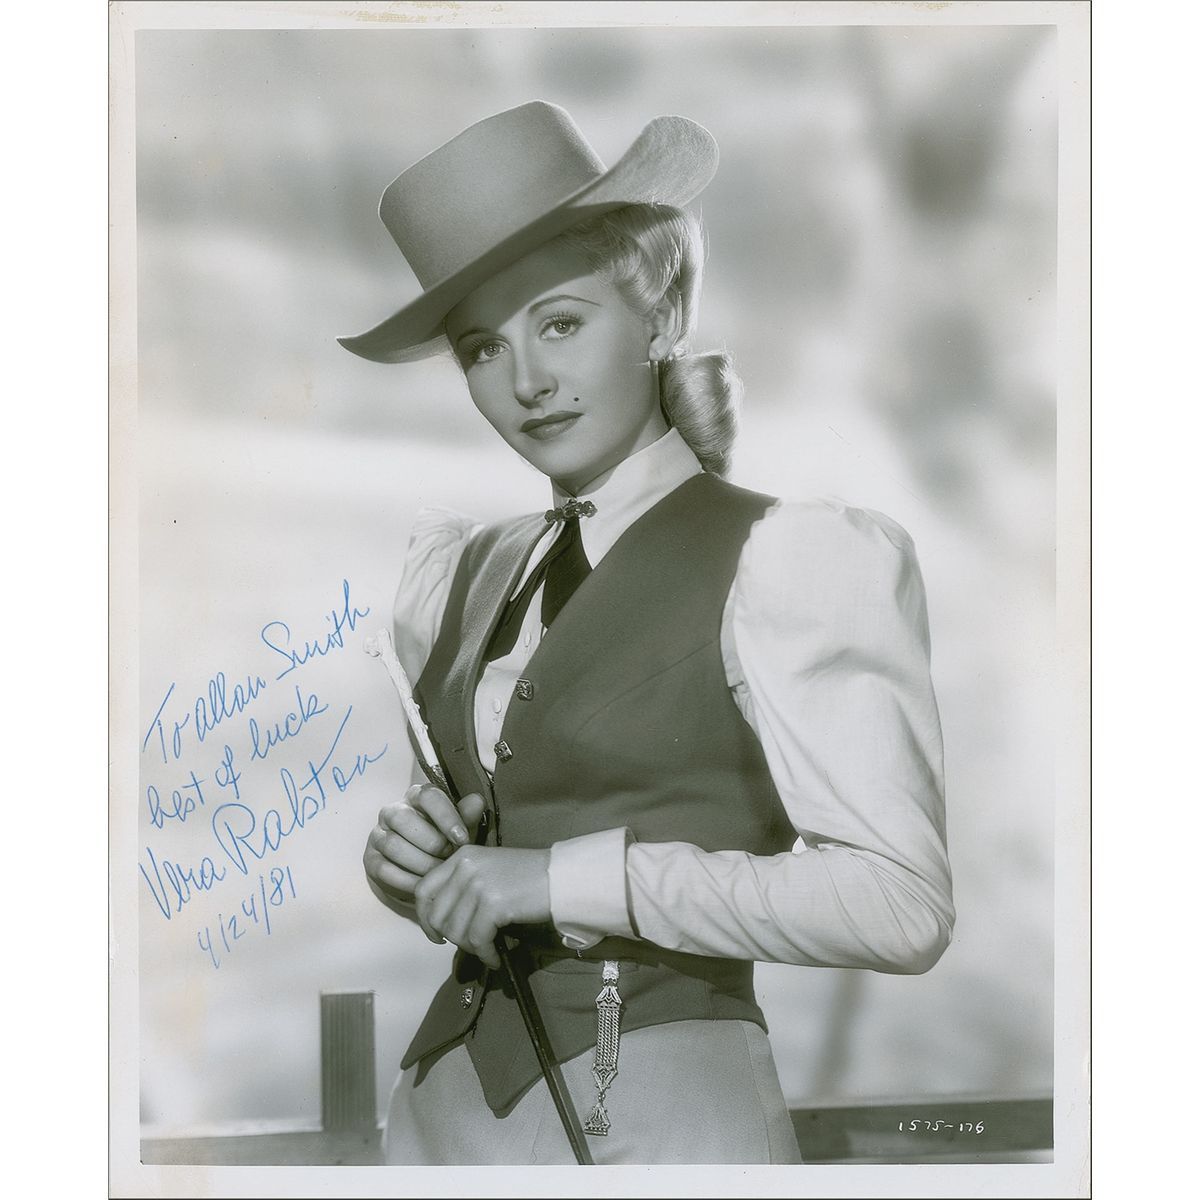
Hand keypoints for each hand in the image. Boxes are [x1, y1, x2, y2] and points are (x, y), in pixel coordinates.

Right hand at [363, 784, 486, 912]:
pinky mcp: (371, 859)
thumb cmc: (445, 841)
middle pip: (402, 818)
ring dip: (419, 862)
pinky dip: (406, 880)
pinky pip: (383, 868)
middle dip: (430, 842)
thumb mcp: (459, 829)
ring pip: (392, 844)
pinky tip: (424, 885)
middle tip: (449, 857)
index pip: (427, 796)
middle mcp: (393, 811)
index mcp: (417, 797)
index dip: (445, 816)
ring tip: (439, 873)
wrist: (423, 869)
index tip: (462, 839)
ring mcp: (379, 835)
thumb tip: (476, 801)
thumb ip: (468, 816)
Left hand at [414, 845, 550, 968]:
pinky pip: (478, 940)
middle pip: (437, 915)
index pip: (424, 889)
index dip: (425, 918)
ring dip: (470, 948)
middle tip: (470, 945)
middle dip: (451, 938)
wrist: (562, 877)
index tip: (435, 935)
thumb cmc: (529, 877)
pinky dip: (485, 954)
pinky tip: (495, 958)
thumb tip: (441, 921)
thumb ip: (463, 885)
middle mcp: (466, 867)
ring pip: (456, 931)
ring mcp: (479, 884)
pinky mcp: (493, 904)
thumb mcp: (488, 870)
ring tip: (487, 949)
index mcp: (462, 857)